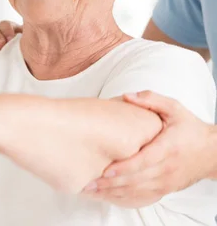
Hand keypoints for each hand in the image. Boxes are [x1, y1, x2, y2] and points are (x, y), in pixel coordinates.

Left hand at [82, 90, 215, 206]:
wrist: (213, 152)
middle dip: (112, 184)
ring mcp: (167, 180)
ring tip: (92, 191)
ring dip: (114, 193)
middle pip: (137, 179)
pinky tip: (108, 195)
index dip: (124, 168)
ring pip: (138, 191)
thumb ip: (151, 100)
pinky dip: (125, 197)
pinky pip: (143, 196)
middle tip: (89, 184)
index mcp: (168, 147)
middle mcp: (167, 167)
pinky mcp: (166, 188)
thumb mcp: (174, 108)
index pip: (144, 161)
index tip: (106, 170)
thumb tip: (127, 96)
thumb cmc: (191, 128)